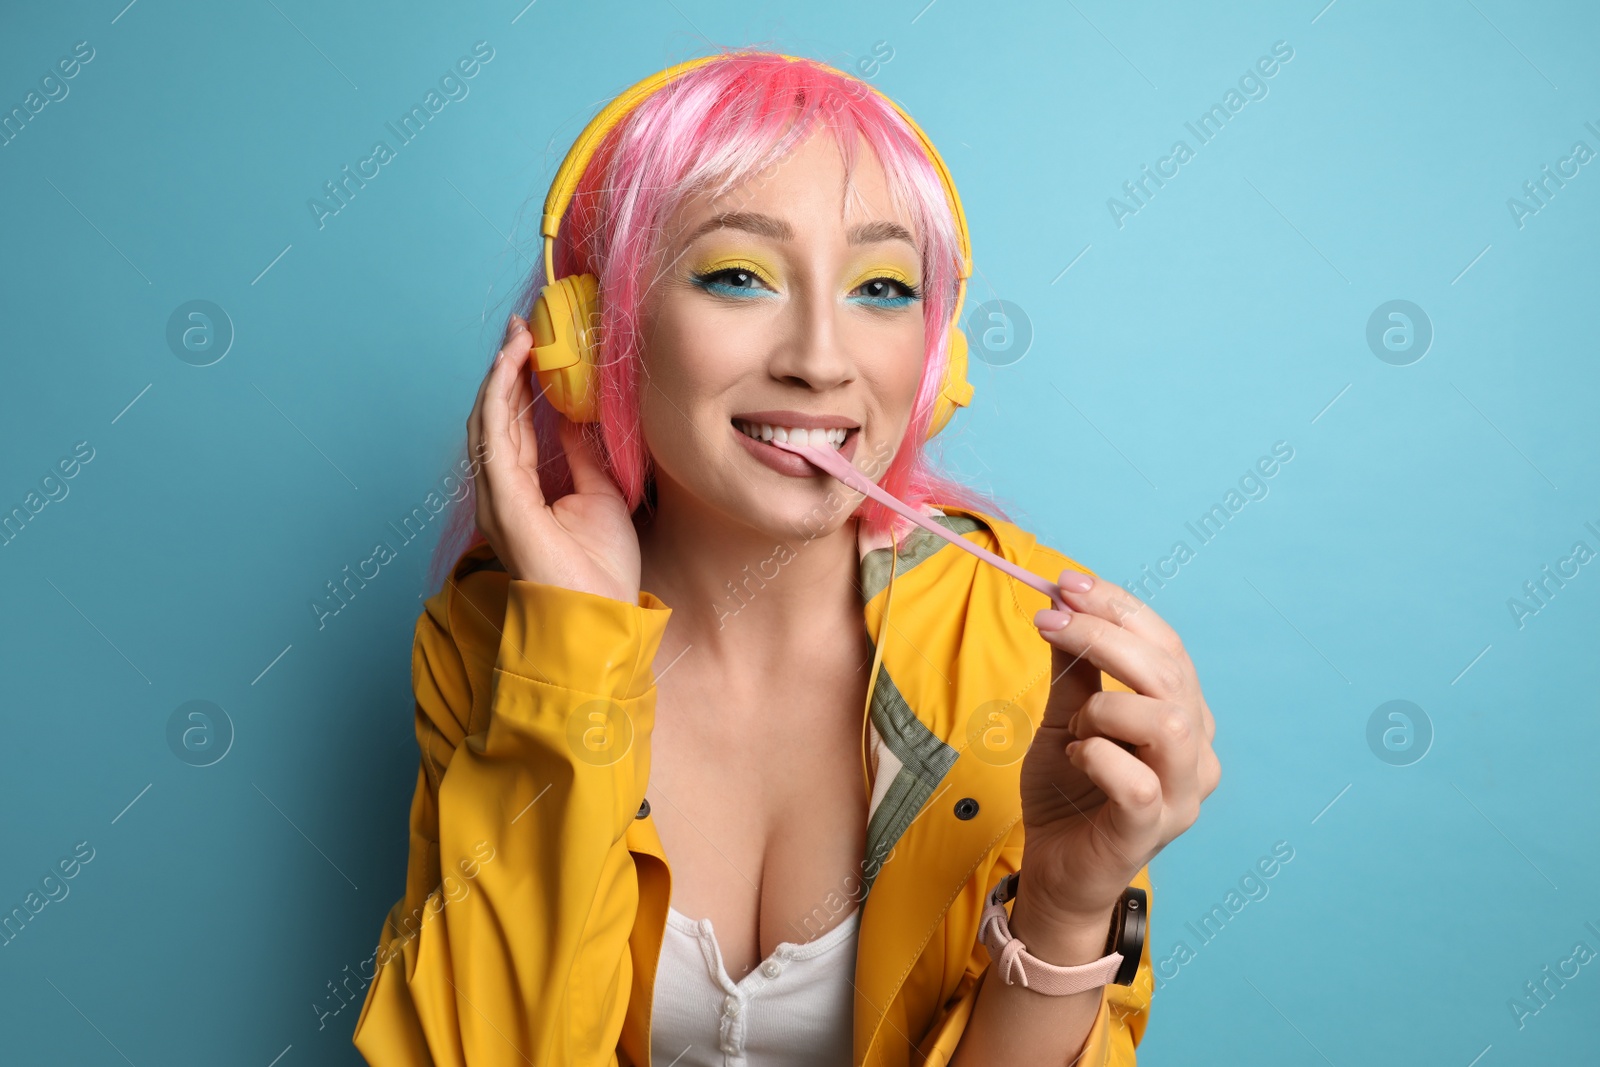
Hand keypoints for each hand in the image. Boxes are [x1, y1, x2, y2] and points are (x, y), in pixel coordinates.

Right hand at [466, 314, 639, 602]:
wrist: (599, 613)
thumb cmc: (601, 568)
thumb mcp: (601, 494)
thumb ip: (580, 455)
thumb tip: (573, 417)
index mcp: (524, 490)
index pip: (516, 424)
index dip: (521, 382)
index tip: (534, 344)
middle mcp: (502, 490)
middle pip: (495, 416)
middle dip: (506, 368)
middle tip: (521, 327)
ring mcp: (496, 495)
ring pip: (487, 420)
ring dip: (500, 374)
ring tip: (517, 336)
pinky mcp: (501, 500)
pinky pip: (493, 438)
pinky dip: (499, 397)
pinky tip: (511, 367)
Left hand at [1015, 571, 1220, 929]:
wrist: (1054, 869)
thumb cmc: (1068, 791)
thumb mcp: (1064, 715)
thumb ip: (1072, 665)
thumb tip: (1061, 599)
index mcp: (1185, 716)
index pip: (1167, 645)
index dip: (1119, 608)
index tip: (1066, 583)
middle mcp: (1197, 752)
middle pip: (1168, 672)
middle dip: (1102, 635)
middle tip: (1050, 620)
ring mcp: (1181, 794)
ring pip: (1165, 721)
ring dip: (1104, 706)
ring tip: (1075, 726)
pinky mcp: (1151, 830)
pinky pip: (1136, 780)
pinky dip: (1098, 756)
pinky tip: (1077, 756)